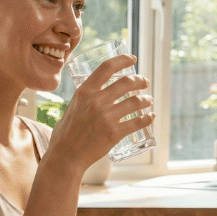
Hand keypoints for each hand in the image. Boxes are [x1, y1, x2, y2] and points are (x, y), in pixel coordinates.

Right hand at [47, 54, 153, 172]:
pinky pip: (137, 121)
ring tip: (148, 100)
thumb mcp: (71, 108)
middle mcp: (96, 101)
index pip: (107, 67)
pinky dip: (147, 118)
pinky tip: (151, 116)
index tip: (132, 59)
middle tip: (144, 83)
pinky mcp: (114, 133)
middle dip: (140, 80)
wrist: (65, 156)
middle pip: (127, 82)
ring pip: (136, 101)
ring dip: (146, 99)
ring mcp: (106, 117)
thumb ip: (84, 100)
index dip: (122, 60)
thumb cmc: (65, 134)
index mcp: (84, 92)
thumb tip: (95, 95)